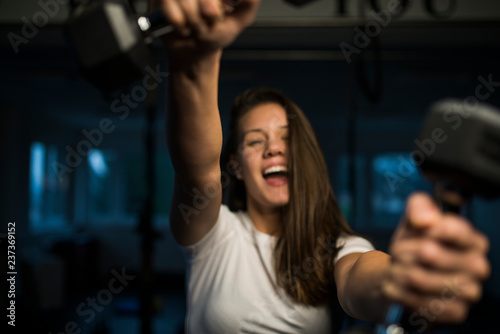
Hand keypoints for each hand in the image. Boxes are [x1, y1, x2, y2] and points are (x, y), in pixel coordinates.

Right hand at [149, 0, 260, 55]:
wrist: (192, 55)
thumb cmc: (214, 37)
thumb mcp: (238, 21)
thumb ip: (248, 5)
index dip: (213, 6)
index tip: (215, 15)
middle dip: (205, 14)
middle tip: (205, 24)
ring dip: (191, 20)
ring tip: (193, 27)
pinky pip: (167, 3)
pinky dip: (177, 21)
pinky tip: (181, 26)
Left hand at [383, 193, 489, 323]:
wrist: (404, 273)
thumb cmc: (414, 243)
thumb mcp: (414, 217)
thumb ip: (420, 206)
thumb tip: (426, 218)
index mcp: (473, 240)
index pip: (455, 230)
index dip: (429, 228)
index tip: (417, 227)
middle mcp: (477, 266)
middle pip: (429, 252)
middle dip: (404, 250)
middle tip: (398, 251)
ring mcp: (468, 291)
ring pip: (418, 278)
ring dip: (398, 271)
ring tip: (396, 267)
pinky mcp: (455, 312)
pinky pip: (418, 301)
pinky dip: (399, 292)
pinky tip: (398, 285)